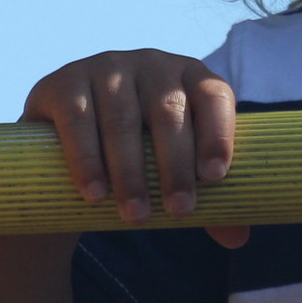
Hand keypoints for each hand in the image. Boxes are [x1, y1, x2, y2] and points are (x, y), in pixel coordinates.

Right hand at [22, 50, 249, 247]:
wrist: (69, 139)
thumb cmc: (140, 152)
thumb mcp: (173, 168)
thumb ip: (206, 198)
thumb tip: (237, 238)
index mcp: (189, 76)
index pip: (214, 96)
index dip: (217, 133)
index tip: (214, 177)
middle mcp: (151, 64)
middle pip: (168, 111)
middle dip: (175, 165)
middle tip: (178, 211)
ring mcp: (106, 67)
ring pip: (122, 119)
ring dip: (130, 172)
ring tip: (136, 215)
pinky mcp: (64, 82)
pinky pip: (78, 119)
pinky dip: (87, 159)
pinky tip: (95, 193)